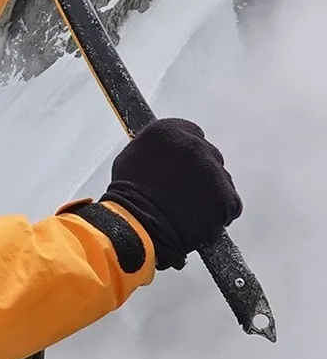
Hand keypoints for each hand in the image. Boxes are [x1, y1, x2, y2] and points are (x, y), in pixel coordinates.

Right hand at [99, 118, 243, 269]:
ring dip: (210, 193)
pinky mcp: (227, 197)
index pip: (192, 133)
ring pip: (221, 180)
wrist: (137, 226)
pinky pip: (230, 204)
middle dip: (200, 173)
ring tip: (186, 207)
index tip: (183, 164)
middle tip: (182, 190)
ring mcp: (213, 171)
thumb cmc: (128, 197)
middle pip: (210, 156)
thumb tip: (165, 151)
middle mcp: (194, 145)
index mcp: (167, 131)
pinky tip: (198, 217)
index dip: (187, 154)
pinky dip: (219, 213)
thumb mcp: (130, 158)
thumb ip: (155, 148)